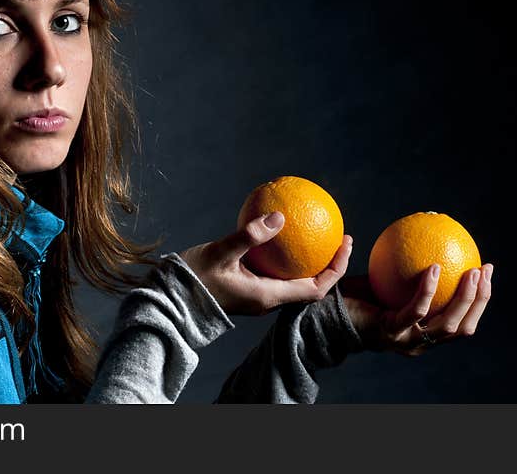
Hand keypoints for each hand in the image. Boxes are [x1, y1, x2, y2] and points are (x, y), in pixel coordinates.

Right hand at [178, 212, 352, 315]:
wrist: (171, 299)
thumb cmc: (194, 278)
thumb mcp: (220, 252)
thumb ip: (249, 236)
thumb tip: (279, 216)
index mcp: (268, 297)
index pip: (315, 288)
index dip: (336, 267)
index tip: (345, 242)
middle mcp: (268, 300)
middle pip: (311, 285)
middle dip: (329, 262)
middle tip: (338, 235)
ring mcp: (258, 295)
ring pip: (293, 279)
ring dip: (310, 260)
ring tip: (316, 234)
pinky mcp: (248, 288)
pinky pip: (276, 272)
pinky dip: (286, 256)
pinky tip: (279, 233)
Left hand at [340, 263, 493, 354]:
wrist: (327, 312)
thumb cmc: (358, 295)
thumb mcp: (390, 281)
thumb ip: (410, 270)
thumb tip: (429, 239)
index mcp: (424, 334)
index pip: (463, 322)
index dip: (479, 300)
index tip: (485, 271)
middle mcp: (420, 343)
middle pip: (463, 327)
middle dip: (479, 300)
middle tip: (483, 270)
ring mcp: (406, 341)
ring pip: (446, 324)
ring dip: (463, 298)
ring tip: (470, 272)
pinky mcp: (390, 332)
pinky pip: (415, 311)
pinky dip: (427, 290)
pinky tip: (433, 268)